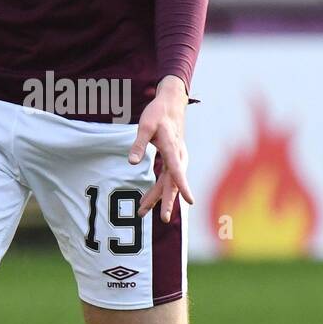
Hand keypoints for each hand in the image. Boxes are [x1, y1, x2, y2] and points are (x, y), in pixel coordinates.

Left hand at [128, 75, 193, 222]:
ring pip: (168, 183)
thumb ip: (139, 144)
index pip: (177, 170)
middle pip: (173, 183)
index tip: (191, 201)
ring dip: (156, 197)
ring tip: (141, 211)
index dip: (183, 186)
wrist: (171, 104)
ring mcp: (177, 159)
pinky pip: (166, 179)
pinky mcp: (173, 160)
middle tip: (163, 219)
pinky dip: (157, 190)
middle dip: (167, 201)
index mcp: (171, 147)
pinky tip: (147, 200)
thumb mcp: (145, 125)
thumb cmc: (158, 113)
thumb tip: (132, 163)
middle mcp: (178, 156)